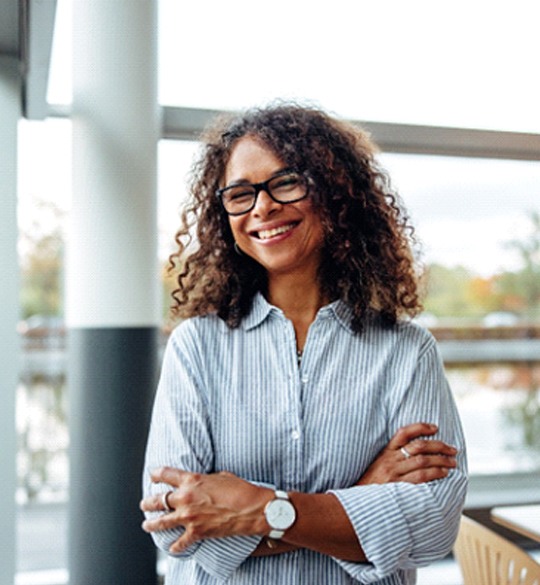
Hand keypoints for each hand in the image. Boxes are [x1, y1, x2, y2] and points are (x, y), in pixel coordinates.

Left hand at [140, 467, 272, 552]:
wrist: (250, 509)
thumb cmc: (240, 489)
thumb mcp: (221, 476)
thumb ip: (205, 479)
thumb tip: (203, 482)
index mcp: (191, 480)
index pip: (165, 474)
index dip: (156, 474)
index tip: (152, 475)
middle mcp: (186, 498)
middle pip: (158, 500)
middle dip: (148, 502)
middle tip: (144, 503)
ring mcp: (189, 517)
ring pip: (161, 522)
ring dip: (151, 524)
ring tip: (146, 524)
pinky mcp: (196, 532)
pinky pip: (180, 542)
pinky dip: (175, 546)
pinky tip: (172, 547)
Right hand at [356, 423, 457, 485]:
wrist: (357, 502)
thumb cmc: (371, 484)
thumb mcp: (378, 464)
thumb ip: (394, 457)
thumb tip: (418, 451)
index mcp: (386, 452)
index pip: (404, 433)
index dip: (420, 427)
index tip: (435, 428)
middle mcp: (390, 460)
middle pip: (418, 447)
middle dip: (439, 446)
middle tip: (452, 450)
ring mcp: (394, 473)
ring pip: (422, 461)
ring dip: (440, 461)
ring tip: (452, 462)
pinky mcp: (398, 486)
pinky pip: (420, 477)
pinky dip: (434, 474)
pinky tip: (443, 474)